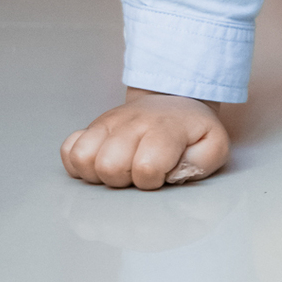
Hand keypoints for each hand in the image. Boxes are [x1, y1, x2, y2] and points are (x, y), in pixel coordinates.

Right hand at [60, 89, 229, 190]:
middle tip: (138, 172)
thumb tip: (174, 175)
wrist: (173, 101)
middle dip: (124, 180)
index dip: (152, 180)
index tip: (162, 174)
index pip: (145, 167)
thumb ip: (202, 163)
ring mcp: (107, 123)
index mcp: (164, 128)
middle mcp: (131, 122)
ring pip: (82, 158)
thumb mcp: (213, 144)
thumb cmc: (190, 132)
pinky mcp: (91, 127)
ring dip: (99, 174)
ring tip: (120, 170)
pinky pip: (68, 150)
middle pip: (108, 166)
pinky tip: (101, 164)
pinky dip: (79, 164)